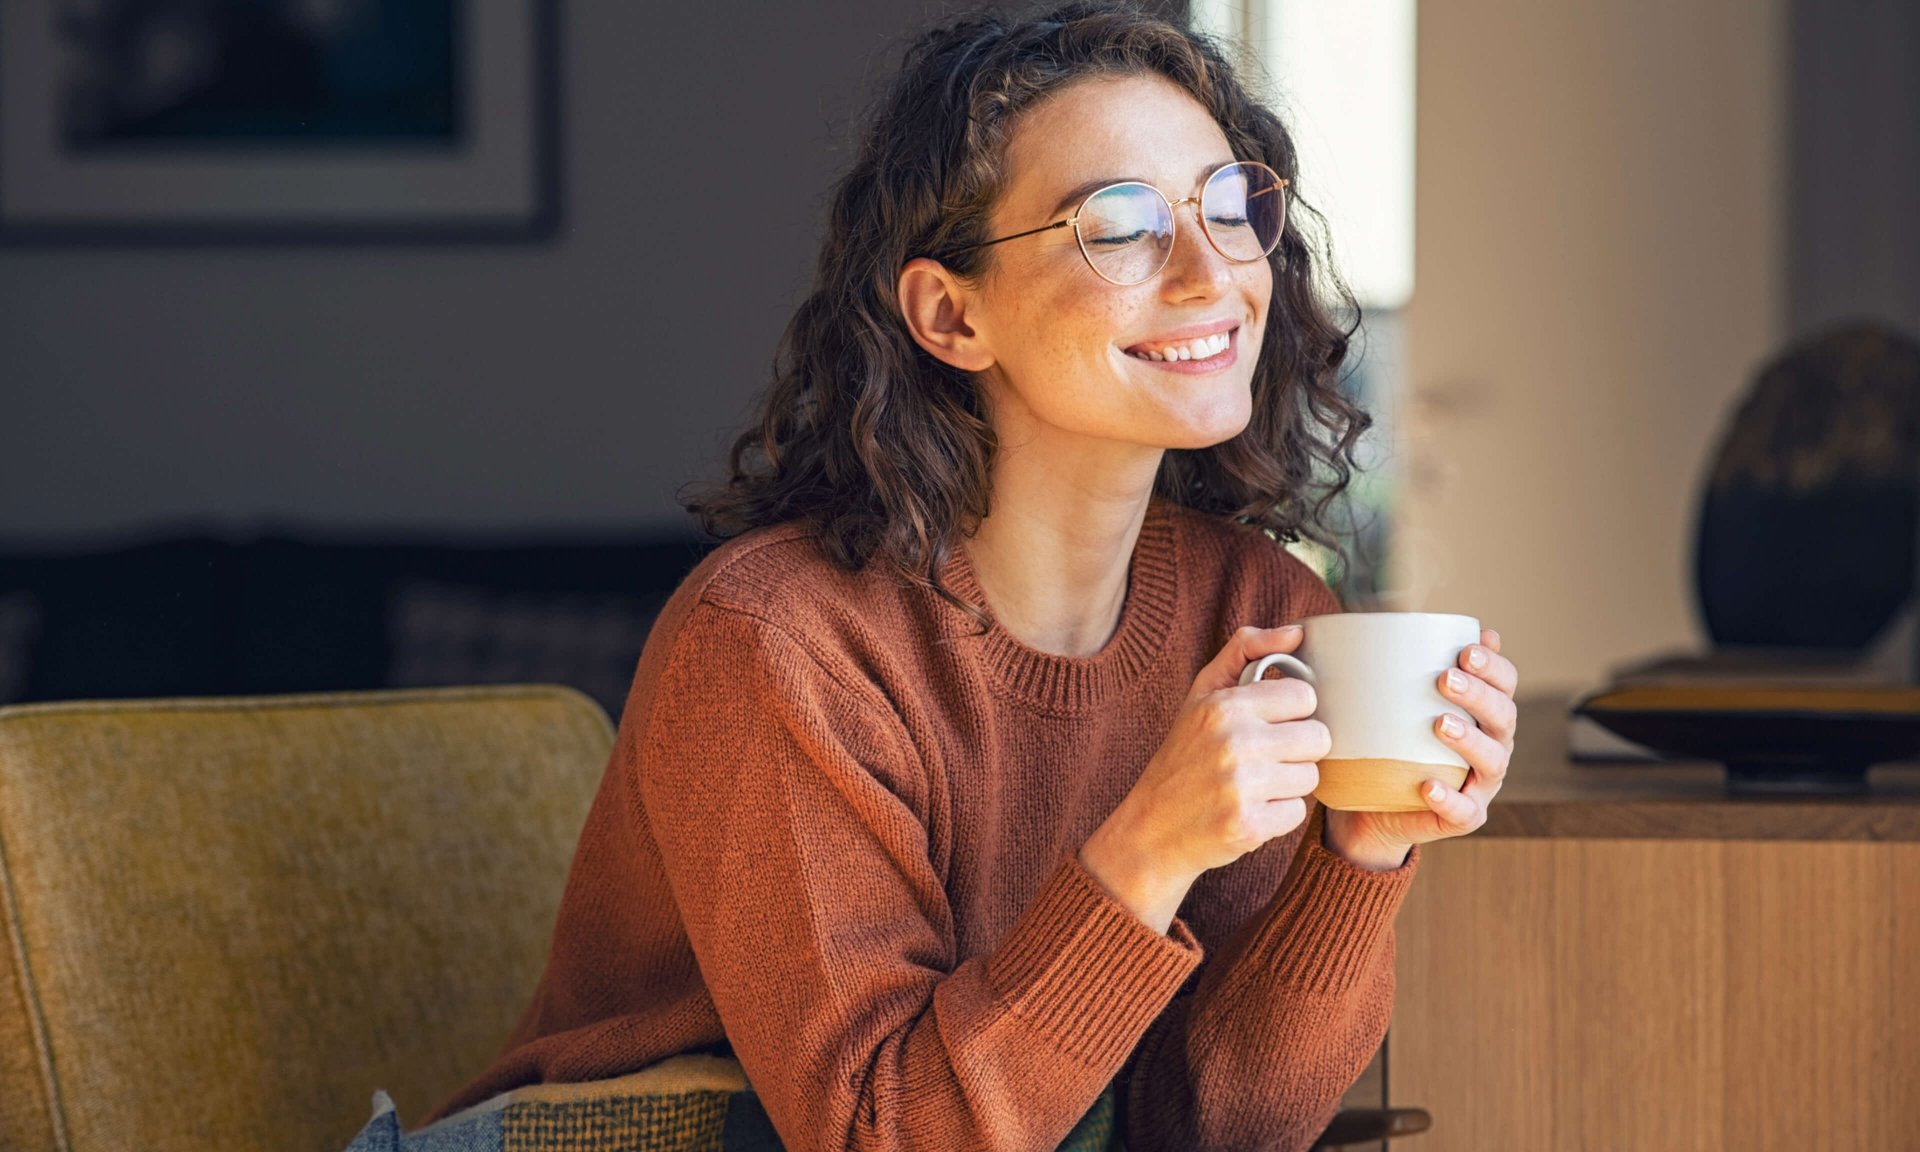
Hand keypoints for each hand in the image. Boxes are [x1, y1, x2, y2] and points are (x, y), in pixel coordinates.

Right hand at [1079, 624, 1326, 931]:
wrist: (1151, 828)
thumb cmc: (1183, 755)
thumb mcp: (1202, 694)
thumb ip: (1246, 651)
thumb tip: (1297, 631)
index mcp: (1225, 706)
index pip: (1305, 697)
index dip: (1292, 712)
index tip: (1269, 723)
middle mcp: (1234, 742)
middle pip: (1318, 738)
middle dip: (1297, 749)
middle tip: (1264, 757)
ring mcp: (1242, 787)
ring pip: (1311, 777)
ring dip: (1288, 783)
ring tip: (1254, 785)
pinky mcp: (1249, 826)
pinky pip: (1297, 813)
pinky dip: (1278, 815)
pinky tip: (1249, 810)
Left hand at [1324, 629, 1519, 869]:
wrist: (1372, 806)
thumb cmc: (1388, 742)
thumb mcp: (1392, 702)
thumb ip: (1401, 666)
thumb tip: (1390, 615)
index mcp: (1484, 713)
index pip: (1505, 683)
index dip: (1494, 667)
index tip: (1466, 650)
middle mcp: (1492, 745)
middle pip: (1503, 717)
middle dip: (1479, 694)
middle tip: (1445, 679)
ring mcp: (1481, 784)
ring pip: (1493, 761)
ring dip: (1470, 740)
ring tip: (1440, 724)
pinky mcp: (1463, 817)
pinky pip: (1463, 811)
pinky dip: (1449, 798)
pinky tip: (1429, 785)